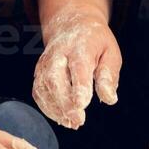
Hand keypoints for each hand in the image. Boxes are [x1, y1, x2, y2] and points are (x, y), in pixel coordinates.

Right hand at [32, 4, 121, 128]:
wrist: (70, 25)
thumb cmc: (94, 42)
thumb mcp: (110, 52)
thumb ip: (109, 75)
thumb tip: (109, 99)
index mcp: (80, 46)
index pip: (78, 67)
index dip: (79, 86)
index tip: (82, 104)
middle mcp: (58, 54)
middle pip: (55, 79)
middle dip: (65, 103)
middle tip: (79, 120)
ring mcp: (45, 63)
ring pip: (43, 88)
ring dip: (56, 109)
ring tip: (73, 123)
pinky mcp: (38, 73)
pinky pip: (38, 93)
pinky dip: (48, 108)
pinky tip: (63, 118)